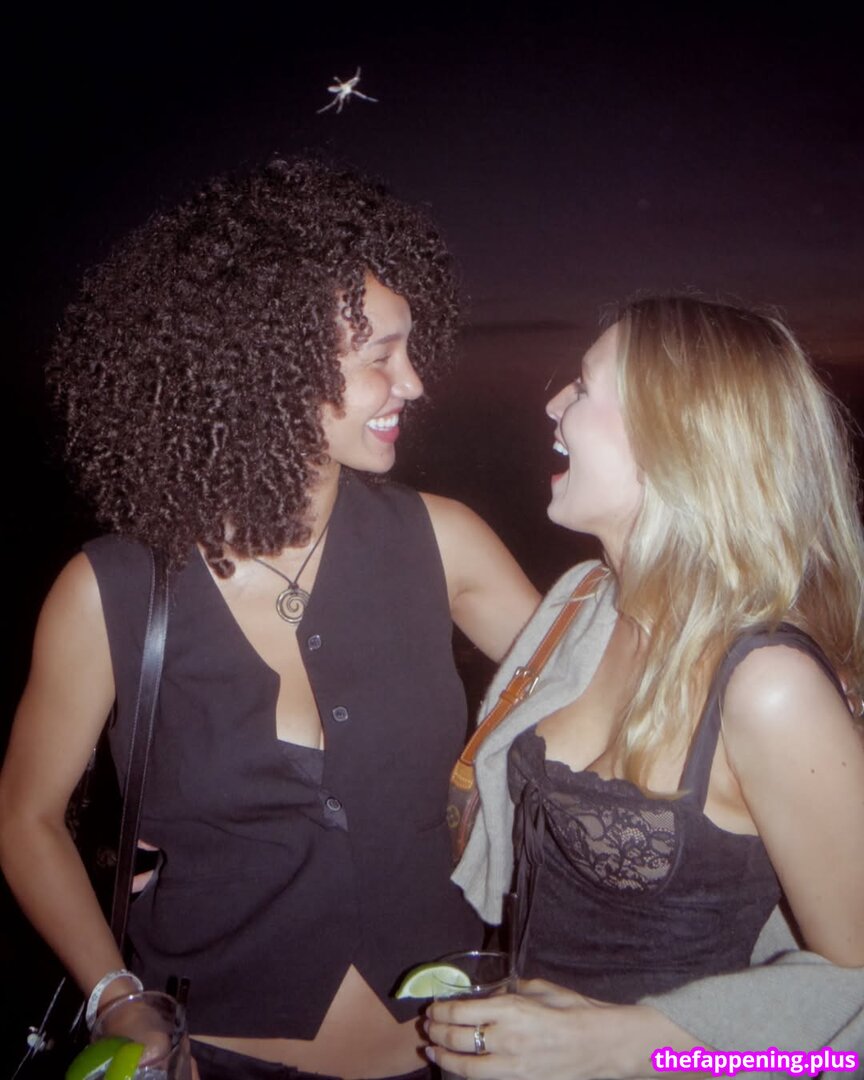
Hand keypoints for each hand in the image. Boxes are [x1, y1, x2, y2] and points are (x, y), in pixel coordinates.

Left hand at [425, 983, 697, 1079]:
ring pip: (466, 1068)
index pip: (461, 1012)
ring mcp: (513, 1067)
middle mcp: (507, 1038)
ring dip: (444, 1058)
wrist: (600, 1044)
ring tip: (433, 1051)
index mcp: (511, 1009)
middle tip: (428, 1027)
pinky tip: (459, 1068)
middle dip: (437, 1033)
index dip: (441, 1011)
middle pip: (457, 1039)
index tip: (434, 1008)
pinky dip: (467, 1074)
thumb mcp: (538, 988)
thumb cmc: (573, 1009)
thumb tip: (488, 995)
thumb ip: (509, 991)